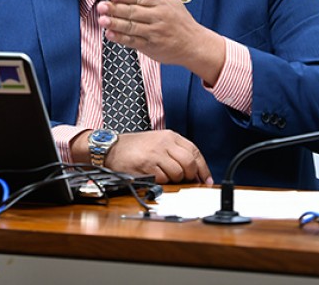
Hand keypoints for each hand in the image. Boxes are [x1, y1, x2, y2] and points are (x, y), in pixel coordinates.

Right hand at [93, 129, 211, 184]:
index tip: (206, 179)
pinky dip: (161, 181)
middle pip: (189, 163)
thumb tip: (194, 171)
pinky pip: (163, 179)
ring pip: (177, 173)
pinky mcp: (147, 165)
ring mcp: (156, 154)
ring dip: (174, 179)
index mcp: (170, 136)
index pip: (194, 151)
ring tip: (164, 174)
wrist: (112, 147)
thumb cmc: (136, 146)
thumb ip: (176, 151)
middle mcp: (164, 143)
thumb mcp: (158, 141)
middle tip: (187, 180)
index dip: (203, 168)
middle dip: (191, 176)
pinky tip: (153, 175)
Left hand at [98, 0, 226, 84]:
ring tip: (102, 20)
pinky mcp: (151, 47)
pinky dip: (121, 39)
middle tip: (102, 5)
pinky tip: (110, 34)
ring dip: (115, 24)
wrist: (194, 44)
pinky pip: (134, 42)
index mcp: (161, 3)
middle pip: (134, 12)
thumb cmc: (181, 19)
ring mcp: (154, 33)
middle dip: (116, 9)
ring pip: (132, 27)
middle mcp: (158, 17)